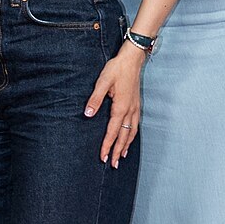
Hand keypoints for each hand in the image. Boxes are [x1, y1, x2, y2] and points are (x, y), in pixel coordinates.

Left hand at [84, 42, 145, 166]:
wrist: (132, 59)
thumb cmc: (117, 69)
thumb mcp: (103, 82)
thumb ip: (95, 99)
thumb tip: (88, 114)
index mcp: (121, 107)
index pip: (112, 131)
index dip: (107, 145)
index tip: (102, 157)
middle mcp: (130, 111)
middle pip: (124, 136)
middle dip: (117, 151)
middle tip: (112, 164)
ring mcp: (135, 108)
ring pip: (132, 132)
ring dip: (126, 145)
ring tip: (121, 157)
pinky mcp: (137, 105)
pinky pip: (135, 125)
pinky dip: (132, 135)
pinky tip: (129, 138)